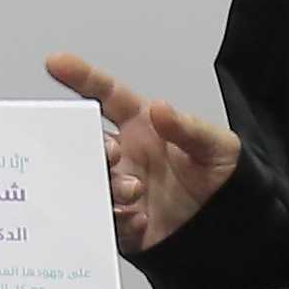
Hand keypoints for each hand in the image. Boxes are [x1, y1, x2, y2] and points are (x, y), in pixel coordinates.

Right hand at [46, 51, 241, 254]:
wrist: (232, 224)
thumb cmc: (222, 177)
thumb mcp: (216, 146)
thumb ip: (188, 128)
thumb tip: (161, 110)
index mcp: (142, 127)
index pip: (107, 96)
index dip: (81, 77)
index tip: (57, 63)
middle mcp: (127, 156)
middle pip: (91, 143)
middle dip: (92, 146)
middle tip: (112, 153)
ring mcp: (123, 190)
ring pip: (94, 182)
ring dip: (108, 186)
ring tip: (135, 190)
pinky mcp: (124, 225)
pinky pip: (109, 222)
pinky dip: (120, 220)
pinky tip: (141, 218)